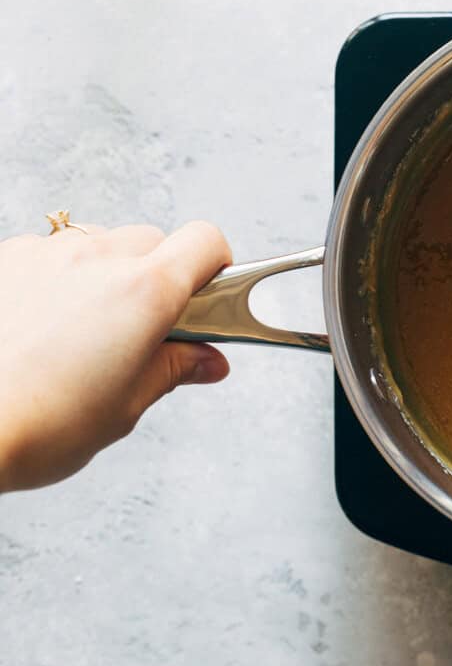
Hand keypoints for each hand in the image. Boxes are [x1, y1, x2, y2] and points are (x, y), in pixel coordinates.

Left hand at [0, 221, 230, 492]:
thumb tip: (208, 362)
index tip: (209, 297)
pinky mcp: (4, 259)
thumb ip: (172, 370)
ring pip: (99, 244)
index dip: (216, 266)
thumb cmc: (37, 424)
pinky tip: (40, 324)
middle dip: (159, 275)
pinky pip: (48, 253)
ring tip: (84, 329)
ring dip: (105, 273)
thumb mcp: (125, 407)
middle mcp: (98, 259)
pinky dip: (57, 278)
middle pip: (153, 241)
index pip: (206, 242)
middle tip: (146, 327)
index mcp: (146, 292)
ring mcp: (46, 253)